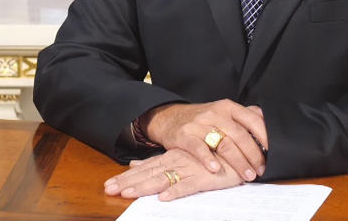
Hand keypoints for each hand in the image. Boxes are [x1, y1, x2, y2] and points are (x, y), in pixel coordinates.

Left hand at [103, 148, 242, 200]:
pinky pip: (188, 185)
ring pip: (163, 179)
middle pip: (148, 174)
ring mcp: (189, 169)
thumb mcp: (181, 158)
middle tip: (109, 189)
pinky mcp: (204, 178)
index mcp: (170, 158)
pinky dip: (176, 191)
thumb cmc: (211, 157)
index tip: (108, 184)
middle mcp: (176, 161)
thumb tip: (134, 164)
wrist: (239, 149)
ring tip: (128, 194)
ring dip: (145, 187)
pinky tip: (164, 198)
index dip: (126, 177)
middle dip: (128, 182)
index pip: (144, 168)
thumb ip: (158, 161)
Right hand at [140, 100, 266, 181]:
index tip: (273, 151)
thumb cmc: (202, 118)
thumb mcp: (223, 111)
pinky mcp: (185, 136)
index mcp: (227, 107)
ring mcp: (199, 124)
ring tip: (247, 175)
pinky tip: (215, 169)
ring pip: (223, 143)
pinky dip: (207, 159)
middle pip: (239, 135)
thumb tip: (266, 120)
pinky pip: (198, 148)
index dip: (264, 136)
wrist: (170, 117)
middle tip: (261, 169)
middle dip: (253, 154)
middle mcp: (214, 114)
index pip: (251, 119)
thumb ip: (244, 115)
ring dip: (238, 161)